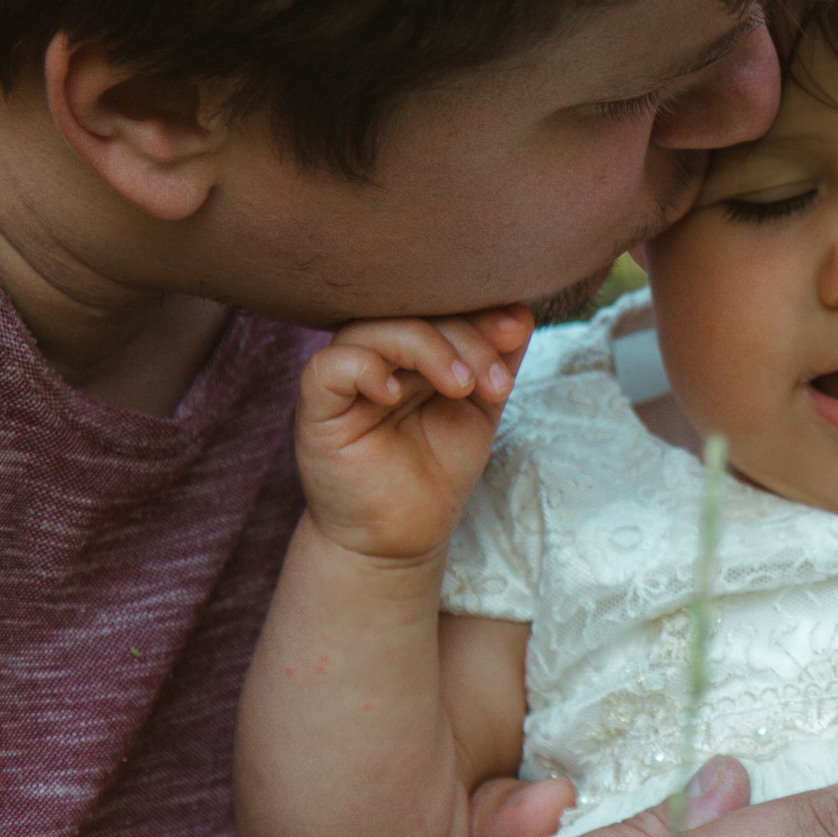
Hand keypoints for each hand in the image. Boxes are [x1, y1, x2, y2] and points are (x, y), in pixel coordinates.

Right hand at [294, 308, 531, 563]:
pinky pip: (329, 366)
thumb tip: (520, 312)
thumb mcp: (481, 406)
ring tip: (462, 388)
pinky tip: (396, 393)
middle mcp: (374, 350)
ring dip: (428, 349)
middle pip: (410, 309)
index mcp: (410, 343)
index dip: (479, 308)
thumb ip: (497, 359)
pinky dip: (366, 368)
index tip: (516, 331)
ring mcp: (344, 376)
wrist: (403, 535)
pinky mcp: (316, 406)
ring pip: (373, 328)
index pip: (438, 301)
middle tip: (496, 381)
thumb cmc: (438, 468)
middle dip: (465, 335)